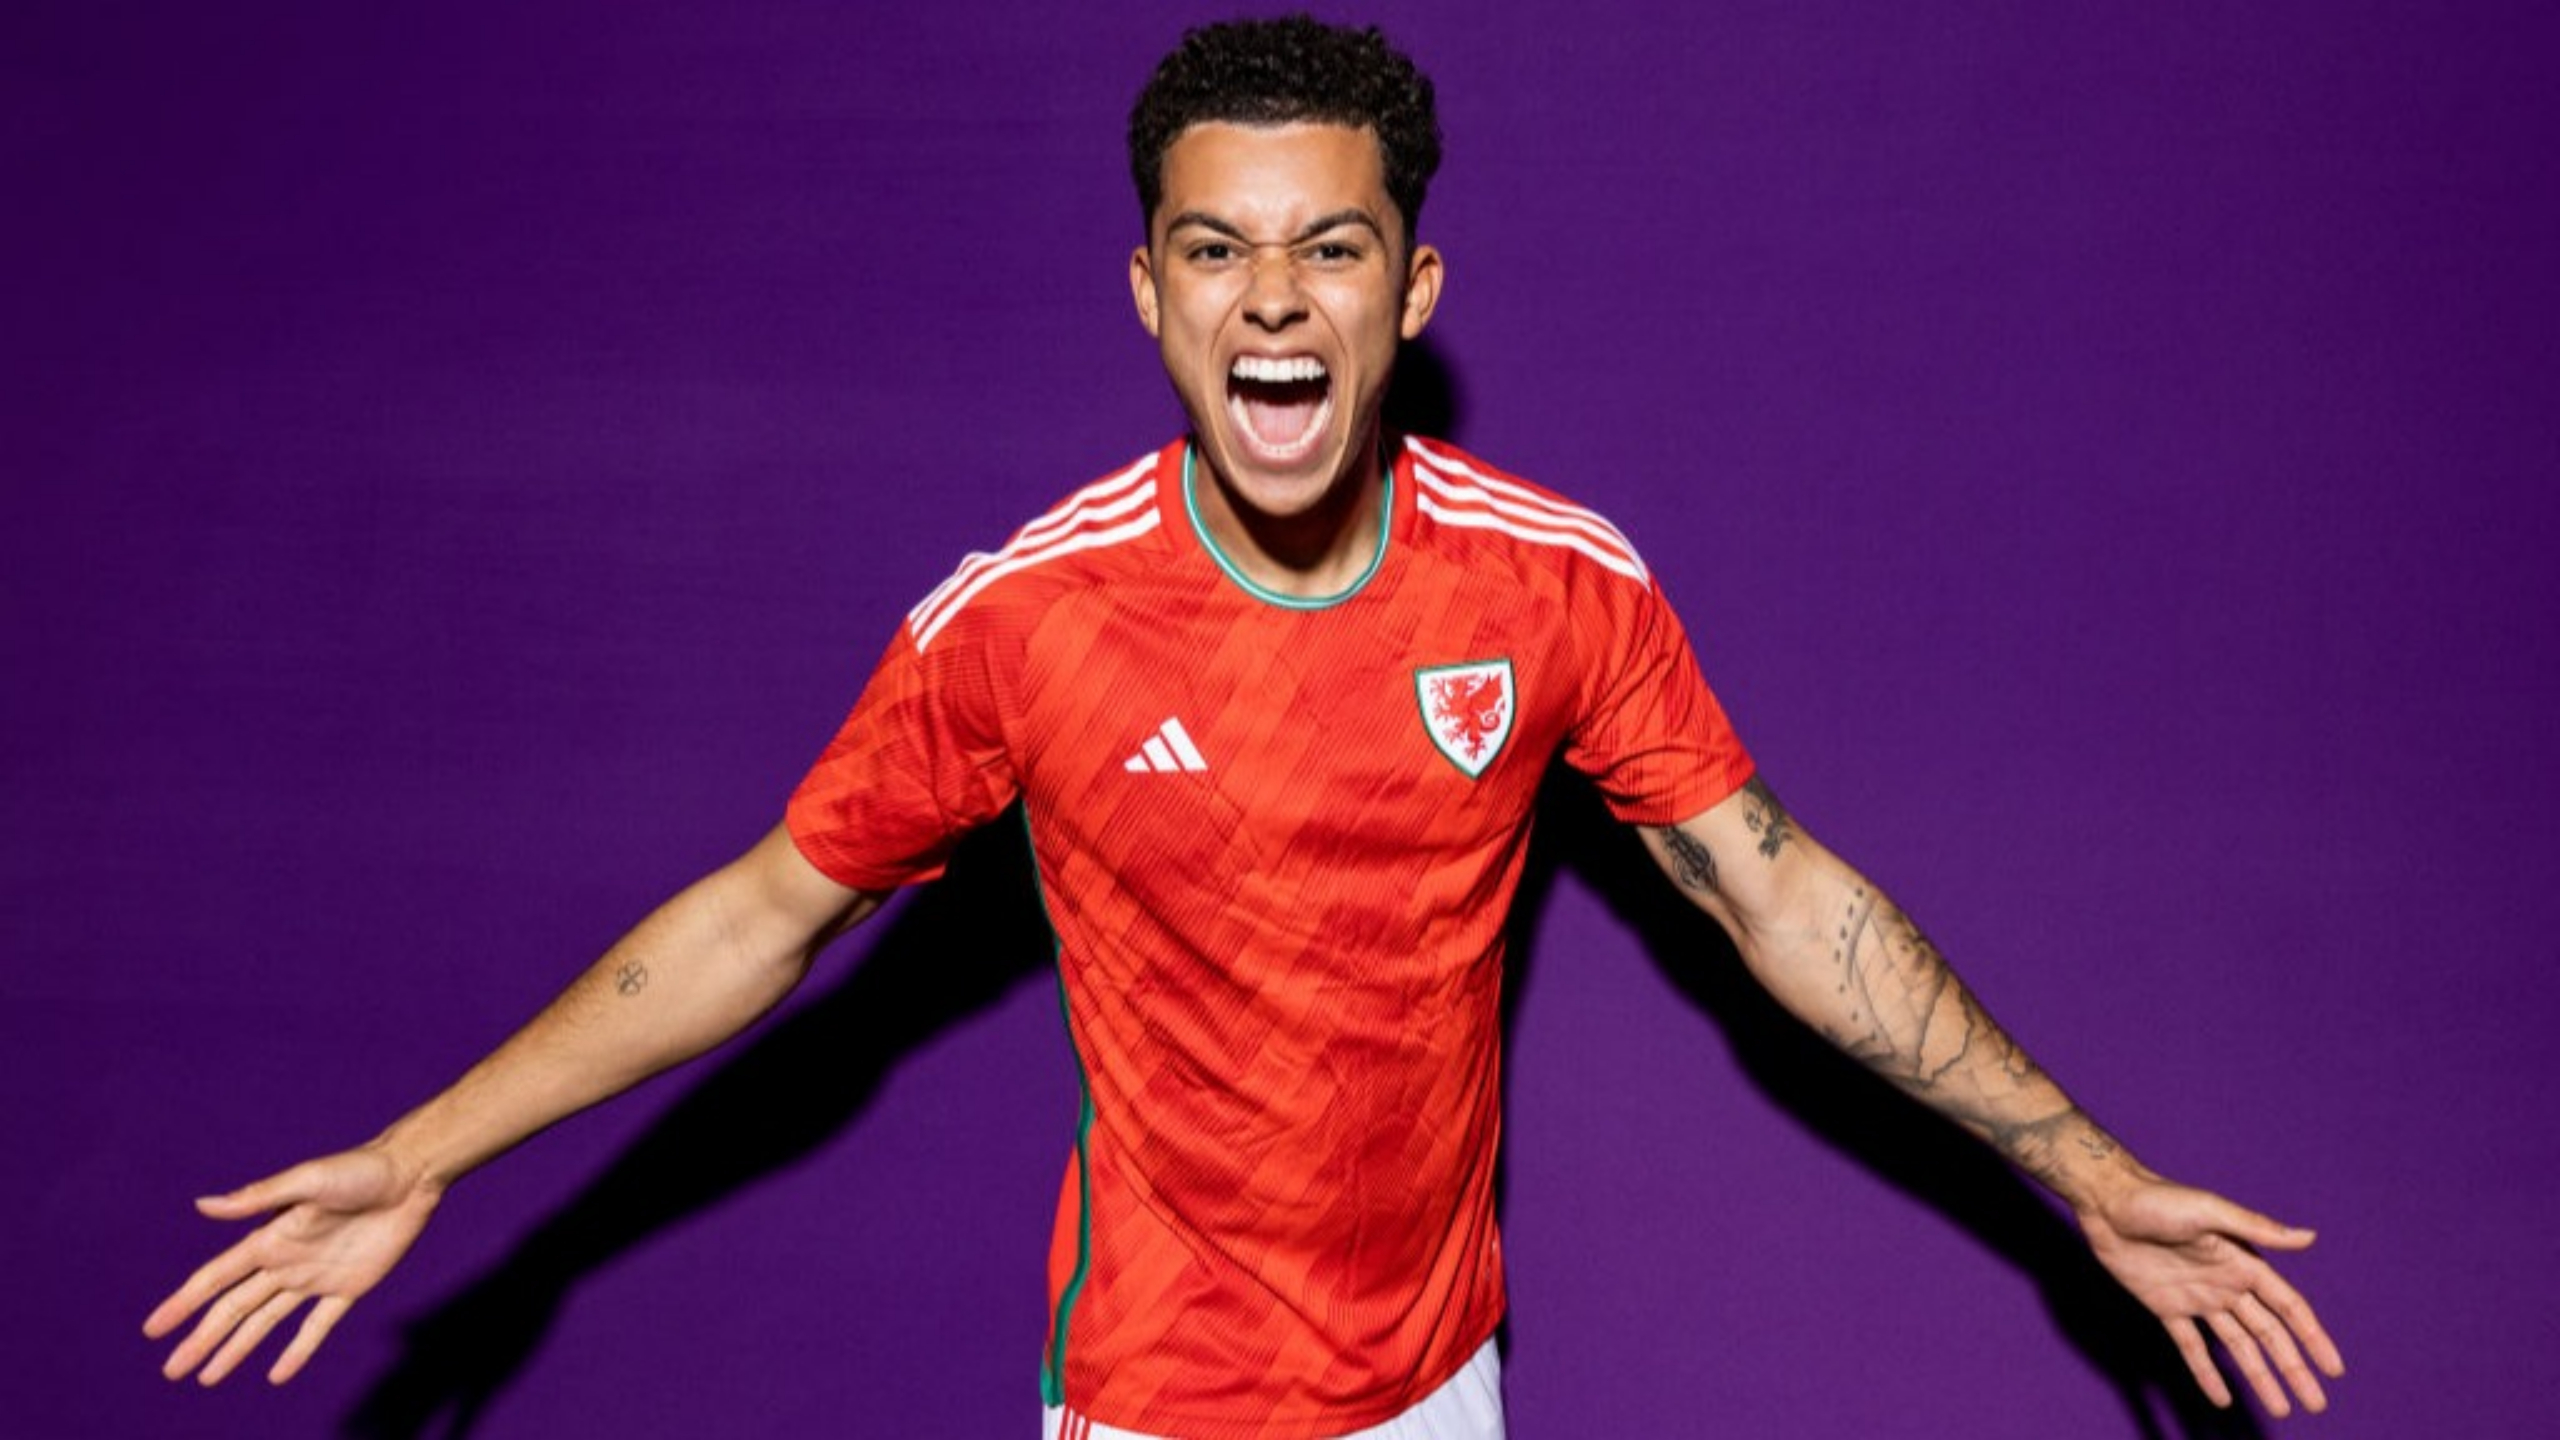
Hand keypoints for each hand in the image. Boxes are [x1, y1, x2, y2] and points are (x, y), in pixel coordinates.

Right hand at [144, 1145, 441, 1384]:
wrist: (411, 1175)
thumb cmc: (358, 1170)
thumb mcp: (306, 1181)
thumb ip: (257, 1198)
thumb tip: (202, 1205)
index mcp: (269, 1239)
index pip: (215, 1280)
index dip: (183, 1305)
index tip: (152, 1330)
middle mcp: (285, 1262)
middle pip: (233, 1310)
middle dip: (201, 1340)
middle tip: (172, 1370)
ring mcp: (315, 1277)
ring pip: (265, 1323)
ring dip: (236, 1350)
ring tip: (207, 1377)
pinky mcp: (349, 1287)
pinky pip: (318, 1327)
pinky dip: (298, 1352)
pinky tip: (276, 1375)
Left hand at [2081, 1177, 2343, 1415]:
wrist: (2107, 1201)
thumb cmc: (2159, 1199)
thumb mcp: (2210, 1211)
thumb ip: (2258, 1229)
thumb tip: (2310, 1237)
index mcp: (2243, 1263)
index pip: (2288, 1308)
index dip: (2313, 1338)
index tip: (2334, 1370)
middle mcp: (2226, 1285)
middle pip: (2268, 1335)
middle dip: (2293, 1368)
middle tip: (2315, 1404)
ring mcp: (2197, 1298)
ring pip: (2236, 1347)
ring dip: (2258, 1377)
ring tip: (2279, 1409)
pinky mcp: (2165, 1306)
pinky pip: (2190, 1347)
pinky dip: (2206, 1373)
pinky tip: (2222, 1398)